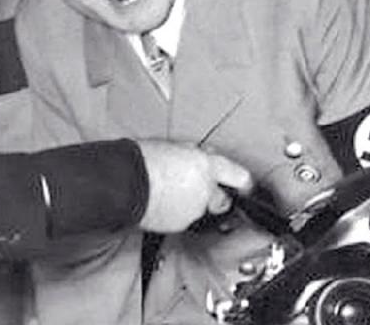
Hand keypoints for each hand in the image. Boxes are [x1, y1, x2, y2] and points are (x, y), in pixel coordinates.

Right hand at [136, 140, 251, 232]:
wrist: (122, 182)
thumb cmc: (142, 159)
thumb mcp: (174, 146)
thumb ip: (195, 155)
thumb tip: (201, 157)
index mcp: (206, 166)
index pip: (238, 176)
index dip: (244, 183)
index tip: (247, 187)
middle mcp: (204, 190)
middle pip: (222, 200)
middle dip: (215, 196)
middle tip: (197, 188)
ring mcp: (192, 210)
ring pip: (200, 209)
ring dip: (191, 203)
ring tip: (168, 191)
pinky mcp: (177, 224)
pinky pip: (183, 218)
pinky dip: (176, 212)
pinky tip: (161, 202)